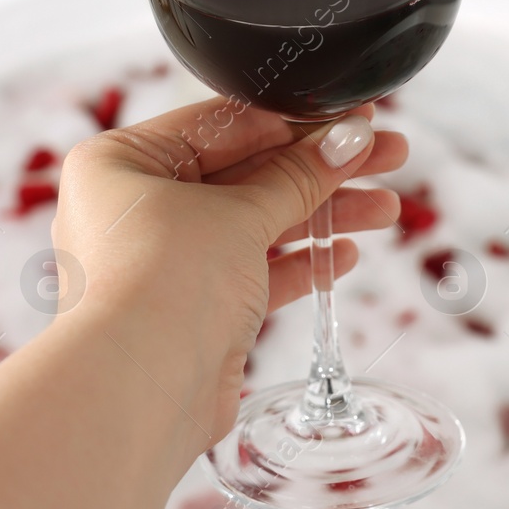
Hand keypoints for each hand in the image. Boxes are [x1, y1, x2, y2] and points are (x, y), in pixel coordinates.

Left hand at [51, 97, 406, 456]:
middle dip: (319, 169)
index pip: (222, 125)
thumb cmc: (162, 285)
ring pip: (255, 223)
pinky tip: (343, 253)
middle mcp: (135, 208)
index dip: (295, 121)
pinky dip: (296, 263)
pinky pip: (251, 272)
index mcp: (122, 162)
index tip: (351, 117)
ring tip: (386, 207)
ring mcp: (163, 261)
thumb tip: (348, 139)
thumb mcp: (240, 213)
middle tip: (387, 153)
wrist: (139, 391)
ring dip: (320, 214)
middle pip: (245, 173)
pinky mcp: (191, 309)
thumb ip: (299, 175)